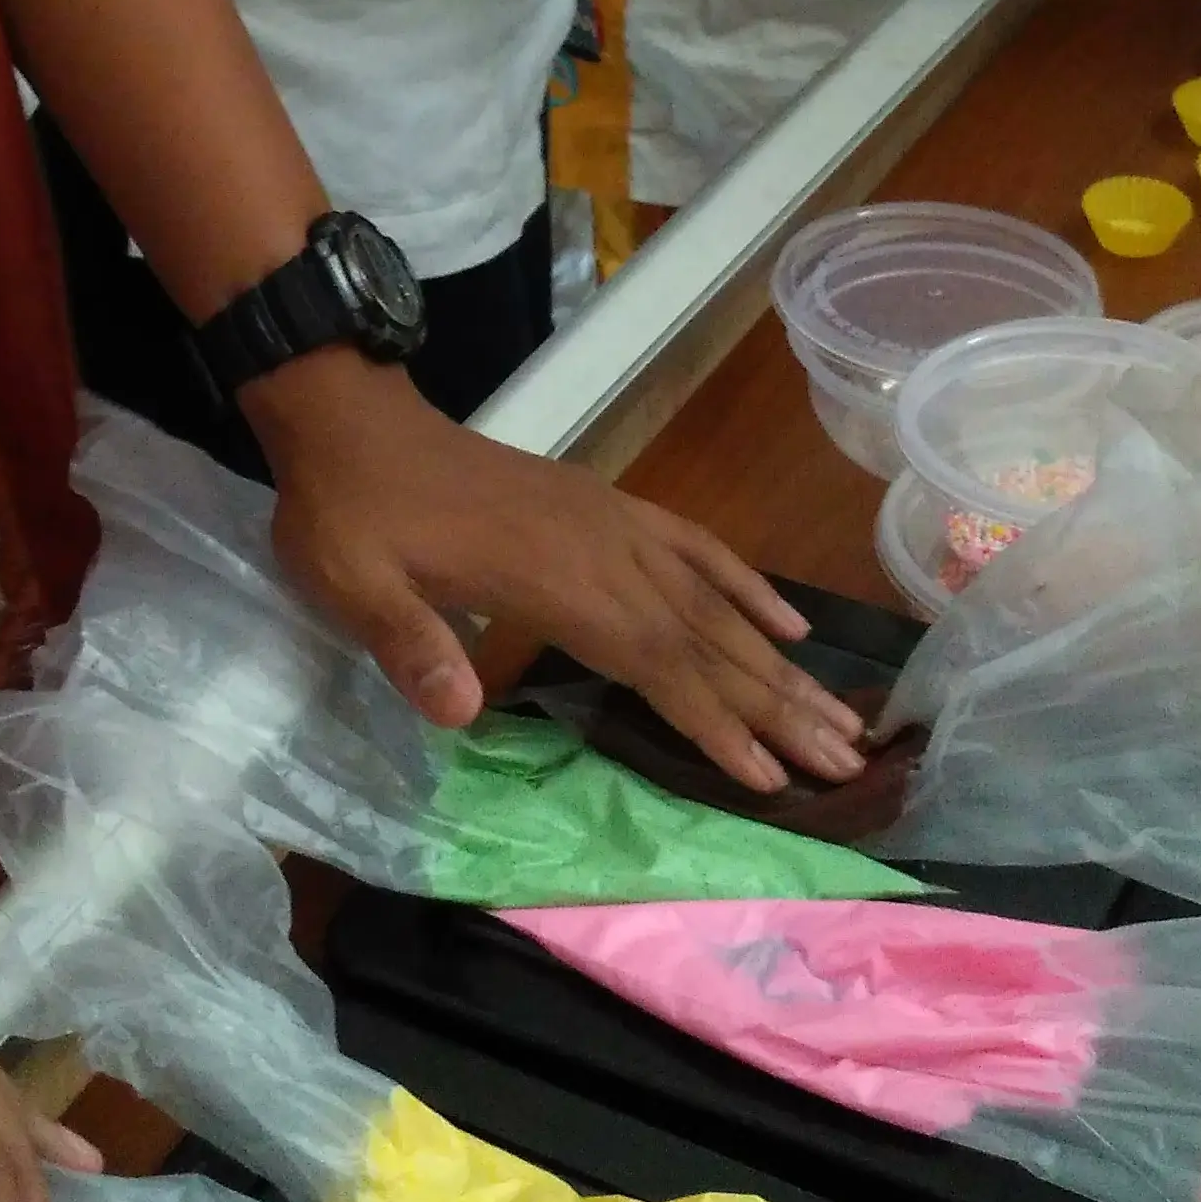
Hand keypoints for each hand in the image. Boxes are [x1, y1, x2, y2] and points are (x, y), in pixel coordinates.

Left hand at [244, 352, 867, 792]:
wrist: (352, 424)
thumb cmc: (350, 516)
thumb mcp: (354, 586)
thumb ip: (409, 646)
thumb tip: (459, 714)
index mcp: (550, 579)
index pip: (652, 661)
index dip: (712, 720)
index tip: (772, 777)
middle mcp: (603, 551)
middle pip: (707, 639)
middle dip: (778, 705)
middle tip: (850, 761)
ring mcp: (612, 524)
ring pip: (714, 602)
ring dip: (779, 661)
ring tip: (843, 714)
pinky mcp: (605, 507)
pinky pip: (696, 548)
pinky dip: (747, 586)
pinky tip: (788, 624)